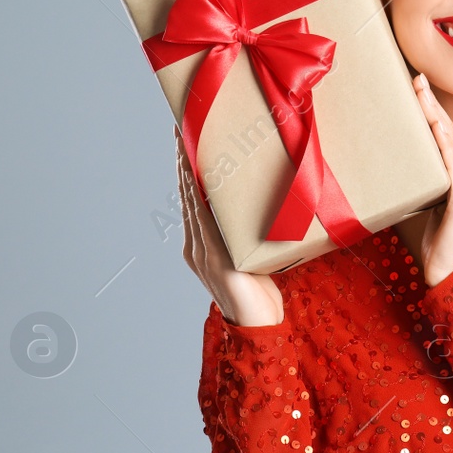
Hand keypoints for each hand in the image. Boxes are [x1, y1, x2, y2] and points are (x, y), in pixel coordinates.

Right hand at [176, 126, 284, 327]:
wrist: (262, 330)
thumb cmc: (264, 292)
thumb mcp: (256, 252)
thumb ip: (251, 230)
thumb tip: (269, 199)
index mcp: (202, 244)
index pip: (192, 196)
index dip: (187, 166)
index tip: (185, 134)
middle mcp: (197, 246)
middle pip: (187, 193)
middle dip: (184, 157)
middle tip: (183, 123)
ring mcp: (204, 254)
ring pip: (193, 202)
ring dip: (189, 169)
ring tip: (188, 139)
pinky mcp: (218, 263)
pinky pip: (207, 223)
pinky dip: (202, 198)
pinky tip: (201, 178)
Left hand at [410, 72, 452, 286]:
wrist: (452, 279)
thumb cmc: (438, 247)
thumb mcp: (431, 209)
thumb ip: (426, 186)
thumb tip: (398, 167)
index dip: (438, 113)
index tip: (421, 89)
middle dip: (434, 105)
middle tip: (416, 78)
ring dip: (436, 116)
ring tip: (420, 93)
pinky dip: (444, 144)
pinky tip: (434, 127)